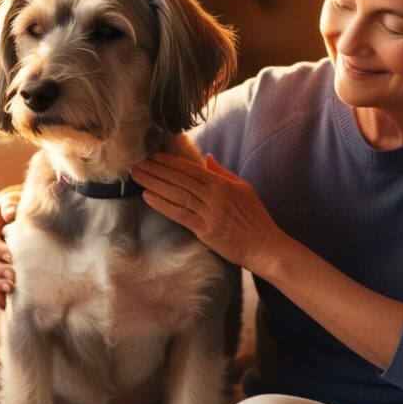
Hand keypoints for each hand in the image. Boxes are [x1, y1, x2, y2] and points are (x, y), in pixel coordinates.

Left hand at [132, 153, 289, 272]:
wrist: (265, 246)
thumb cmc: (255, 218)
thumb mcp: (244, 189)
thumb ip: (223, 173)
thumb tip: (207, 157)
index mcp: (224, 184)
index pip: (191, 169)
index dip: (170, 162)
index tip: (153, 157)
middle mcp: (215, 196)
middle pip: (180, 179)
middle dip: (156, 170)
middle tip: (137, 164)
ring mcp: (210, 214)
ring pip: (177, 194)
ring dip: (154, 184)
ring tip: (137, 177)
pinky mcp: (206, 231)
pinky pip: (180, 215)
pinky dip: (163, 204)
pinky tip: (148, 197)